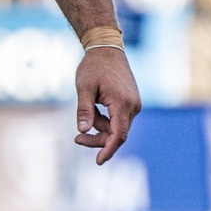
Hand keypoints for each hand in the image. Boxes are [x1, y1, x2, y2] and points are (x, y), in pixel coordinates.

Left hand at [73, 46, 140, 164]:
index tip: (98, 161)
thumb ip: (84, 110)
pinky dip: (105, 120)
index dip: (108, 150)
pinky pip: (118, 119)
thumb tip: (82, 131)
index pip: (118, 135)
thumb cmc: (93, 66)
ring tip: (86, 109)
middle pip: (117, 134)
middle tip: (76, 139)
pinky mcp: (131, 102)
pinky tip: (94, 108)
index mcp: (122, 103)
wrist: (107, 48)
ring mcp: (134, 104)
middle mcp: (133, 106)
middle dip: (98, 139)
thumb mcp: (84, 88)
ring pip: (117, 127)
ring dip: (100, 127)